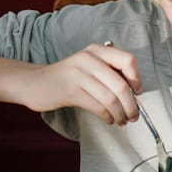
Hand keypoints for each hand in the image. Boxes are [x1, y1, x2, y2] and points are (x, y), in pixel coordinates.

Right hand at [16, 42, 141, 124]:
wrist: (33, 82)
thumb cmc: (68, 77)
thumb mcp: (89, 66)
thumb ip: (110, 72)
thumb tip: (135, 92)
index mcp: (97, 51)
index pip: (127, 60)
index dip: (137, 78)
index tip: (138, 92)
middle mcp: (88, 59)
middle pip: (121, 85)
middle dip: (131, 105)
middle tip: (133, 116)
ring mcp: (78, 74)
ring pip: (110, 99)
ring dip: (120, 114)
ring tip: (122, 120)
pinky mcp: (70, 91)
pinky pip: (98, 107)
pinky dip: (108, 116)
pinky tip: (109, 119)